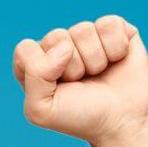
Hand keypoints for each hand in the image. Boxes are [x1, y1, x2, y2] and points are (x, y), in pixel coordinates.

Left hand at [13, 15, 147, 146]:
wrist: (122, 122)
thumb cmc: (80, 118)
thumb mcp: (41, 110)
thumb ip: (34, 75)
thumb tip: (64, 46)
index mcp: (35, 65)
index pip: (25, 49)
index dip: (42, 70)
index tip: (57, 89)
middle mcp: (59, 47)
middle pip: (55, 36)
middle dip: (72, 66)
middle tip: (81, 83)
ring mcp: (86, 37)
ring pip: (83, 29)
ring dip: (95, 59)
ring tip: (99, 74)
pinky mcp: (114, 30)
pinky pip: (109, 24)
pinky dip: (116, 47)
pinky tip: (116, 61)